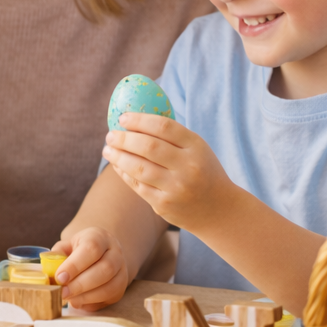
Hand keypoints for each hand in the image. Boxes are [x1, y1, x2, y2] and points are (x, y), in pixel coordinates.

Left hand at [51, 228, 127, 310]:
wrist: (100, 254)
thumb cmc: (79, 251)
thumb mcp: (67, 246)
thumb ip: (57, 255)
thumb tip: (48, 269)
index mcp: (100, 237)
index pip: (91, 249)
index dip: (75, 265)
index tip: (60, 277)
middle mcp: (115, 253)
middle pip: (105, 269)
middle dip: (81, 284)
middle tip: (62, 292)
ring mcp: (122, 271)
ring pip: (110, 286)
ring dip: (87, 296)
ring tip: (69, 299)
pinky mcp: (121, 288)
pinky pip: (109, 298)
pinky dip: (92, 302)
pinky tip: (78, 301)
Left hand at [101, 112, 234, 232]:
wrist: (219, 209)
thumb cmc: (202, 171)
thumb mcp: (197, 149)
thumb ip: (172, 136)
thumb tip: (135, 120)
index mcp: (196, 146)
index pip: (164, 127)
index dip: (140, 120)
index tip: (122, 118)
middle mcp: (187, 166)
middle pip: (148, 147)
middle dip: (124, 139)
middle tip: (110, 135)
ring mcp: (176, 187)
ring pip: (139, 168)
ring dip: (118, 157)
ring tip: (107, 150)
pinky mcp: (165, 204)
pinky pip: (138, 186)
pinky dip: (124, 173)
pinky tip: (117, 165)